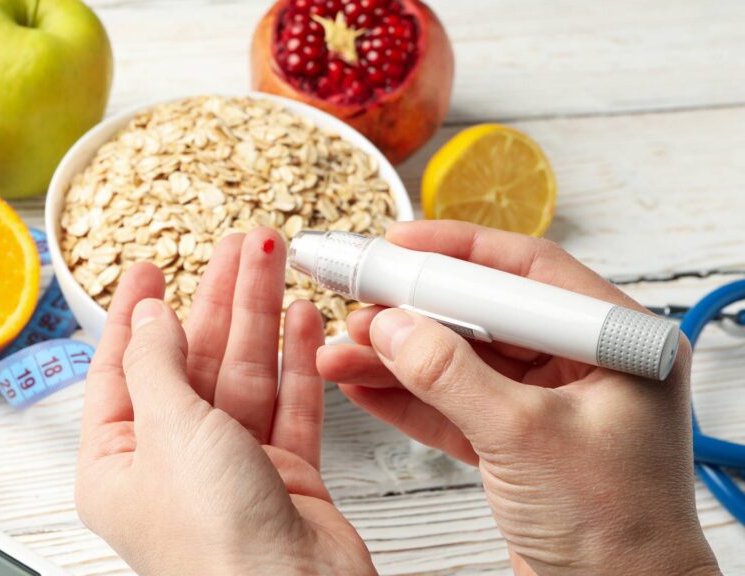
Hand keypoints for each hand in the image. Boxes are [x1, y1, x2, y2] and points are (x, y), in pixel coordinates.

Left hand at [76, 228, 374, 575]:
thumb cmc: (213, 541)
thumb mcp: (168, 430)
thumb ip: (158, 364)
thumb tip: (151, 316)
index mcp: (120, 461)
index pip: (121, 367)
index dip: (137, 311)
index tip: (150, 266)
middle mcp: (174, 463)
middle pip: (193, 360)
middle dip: (216, 298)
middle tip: (237, 245)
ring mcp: (232, 468)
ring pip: (246, 374)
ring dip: (262, 316)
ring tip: (275, 259)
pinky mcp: (285, 476)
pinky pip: (289, 405)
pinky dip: (298, 362)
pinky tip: (304, 320)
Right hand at [317, 221, 720, 575]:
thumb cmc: (615, 532)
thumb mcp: (525, 439)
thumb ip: (451, 377)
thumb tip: (391, 326)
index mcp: (617, 342)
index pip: (527, 272)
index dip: (456, 252)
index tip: (398, 243)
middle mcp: (585, 363)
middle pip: (482, 313)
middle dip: (413, 310)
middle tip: (356, 298)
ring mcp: (547, 401)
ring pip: (460, 359)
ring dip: (397, 355)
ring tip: (341, 350)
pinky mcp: (515, 439)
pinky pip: (452, 402)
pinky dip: (406, 396)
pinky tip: (361, 384)